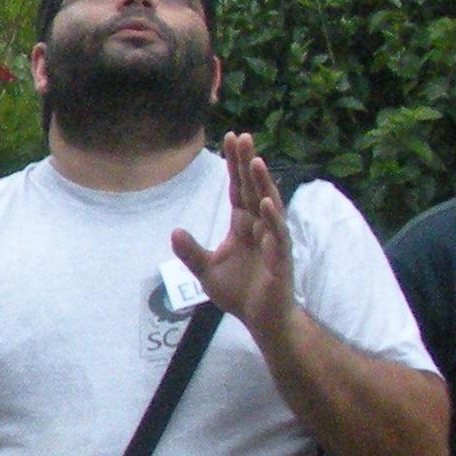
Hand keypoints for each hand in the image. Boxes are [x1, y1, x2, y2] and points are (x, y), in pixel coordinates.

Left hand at [170, 133, 295, 336]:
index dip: (234, 165)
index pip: (237, 188)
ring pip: (269, 206)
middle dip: (248, 163)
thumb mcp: (206, 270)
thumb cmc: (239, 292)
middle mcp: (260, 226)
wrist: (260, 319)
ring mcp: (273, 240)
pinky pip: (278, 235)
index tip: (229, 138)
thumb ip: (191, 252)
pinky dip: (273, 219)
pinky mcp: (281, 259)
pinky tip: (267, 203)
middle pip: (253, 188)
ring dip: (263, 184)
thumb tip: (174, 232)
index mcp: (243, 224)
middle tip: (243, 136)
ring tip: (256, 161)